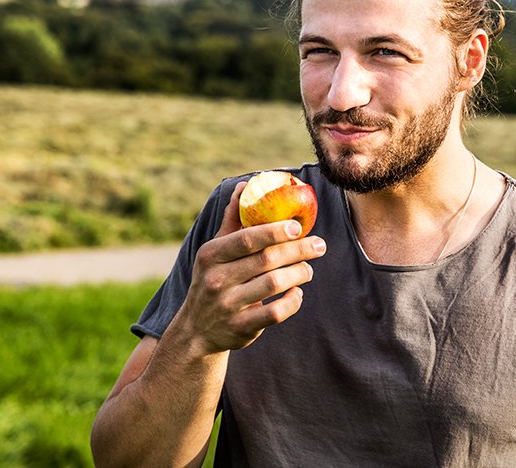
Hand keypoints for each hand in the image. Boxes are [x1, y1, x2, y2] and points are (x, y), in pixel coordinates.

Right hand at [178, 181, 325, 354]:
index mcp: (211, 255)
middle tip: (319, 245)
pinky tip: (297, 293)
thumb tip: (245, 185)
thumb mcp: (215, 251)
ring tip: (308, 269)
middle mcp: (216, 279)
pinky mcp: (241, 328)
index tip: (298, 227)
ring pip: (274, 284)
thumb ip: (232, 220)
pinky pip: (275, 313)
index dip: (275, 231)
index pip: (247, 239)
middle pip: (266, 260)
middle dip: (298, 250)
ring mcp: (227, 305)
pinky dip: (292, 301)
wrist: (196, 330)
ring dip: (298, 274)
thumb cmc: (212, 279)